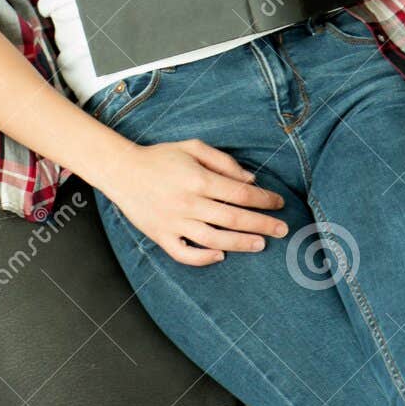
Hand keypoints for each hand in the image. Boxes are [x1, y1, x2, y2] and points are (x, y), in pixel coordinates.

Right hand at [106, 138, 288, 265]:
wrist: (122, 171)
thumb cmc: (160, 157)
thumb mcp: (193, 147)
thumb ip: (223, 161)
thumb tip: (250, 180)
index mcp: (198, 179)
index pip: (240, 193)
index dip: (264, 200)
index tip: (278, 203)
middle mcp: (188, 203)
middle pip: (233, 218)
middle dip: (262, 224)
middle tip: (282, 229)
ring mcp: (174, 223)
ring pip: (214, 240)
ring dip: (240, 243)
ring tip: (261, 244)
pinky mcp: (161, 236)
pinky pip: (185, 254)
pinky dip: (204, 259)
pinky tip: (221, 257)